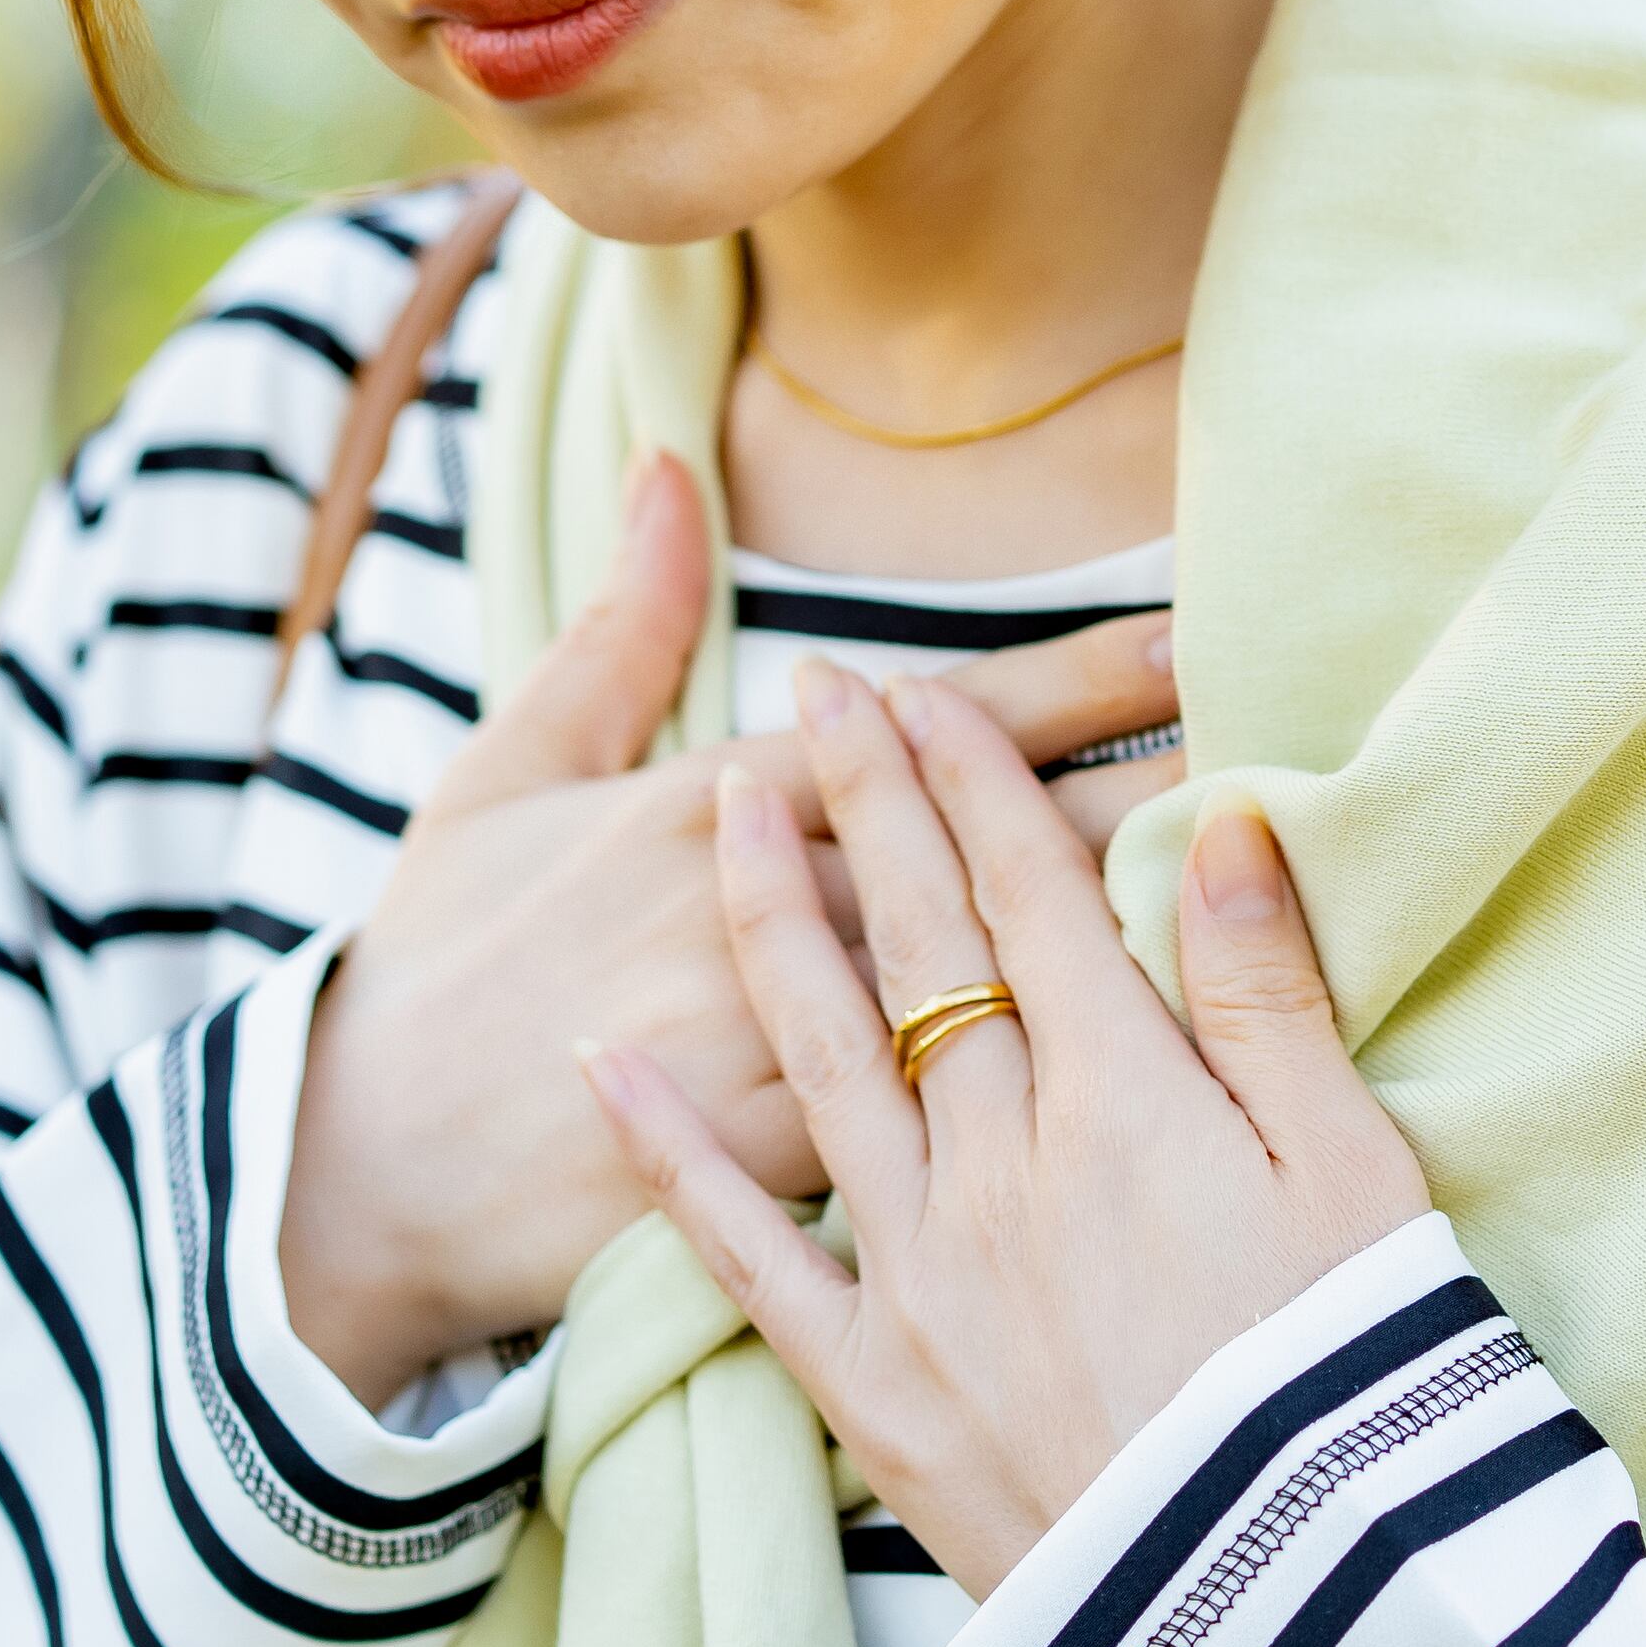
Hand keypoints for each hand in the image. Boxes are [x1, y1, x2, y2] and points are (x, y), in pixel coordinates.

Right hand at [276, 460, 1180, 1404]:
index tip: (1196, 629)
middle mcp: (765, 916)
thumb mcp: (505, 771)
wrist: (353, 1172)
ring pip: (989, 986)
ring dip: (1120, 944)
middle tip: (1292, 745)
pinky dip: (1044, 1105)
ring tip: (1255, 904)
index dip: (1074, 683)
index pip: (934, 727)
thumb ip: (614, 625)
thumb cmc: (437, 963)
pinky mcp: (779, 1177)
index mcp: (713, 809)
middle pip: (995, 847)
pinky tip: (1149, 1087)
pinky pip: (943, 1130)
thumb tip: (664, 469)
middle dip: (1145, 796)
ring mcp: (778, 1050)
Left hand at [582, 663, 1429, 1595]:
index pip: (1029, 896)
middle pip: (919, 945)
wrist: (1285, 1627)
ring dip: (770, 915)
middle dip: (864, 803)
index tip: (921, 689)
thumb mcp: (1363, 1180)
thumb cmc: (1360, 1394)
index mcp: (1129, 1101)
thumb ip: (1275, 998)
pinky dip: (672, 1155)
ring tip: (726, 800)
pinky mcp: (878, 1383)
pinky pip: (752, 1251)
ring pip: (820, 1053)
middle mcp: (1002, 1160)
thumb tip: (1230, 820)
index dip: (971, 781)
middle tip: (813, 689)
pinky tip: (610, 1068)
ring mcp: (925, 1269)